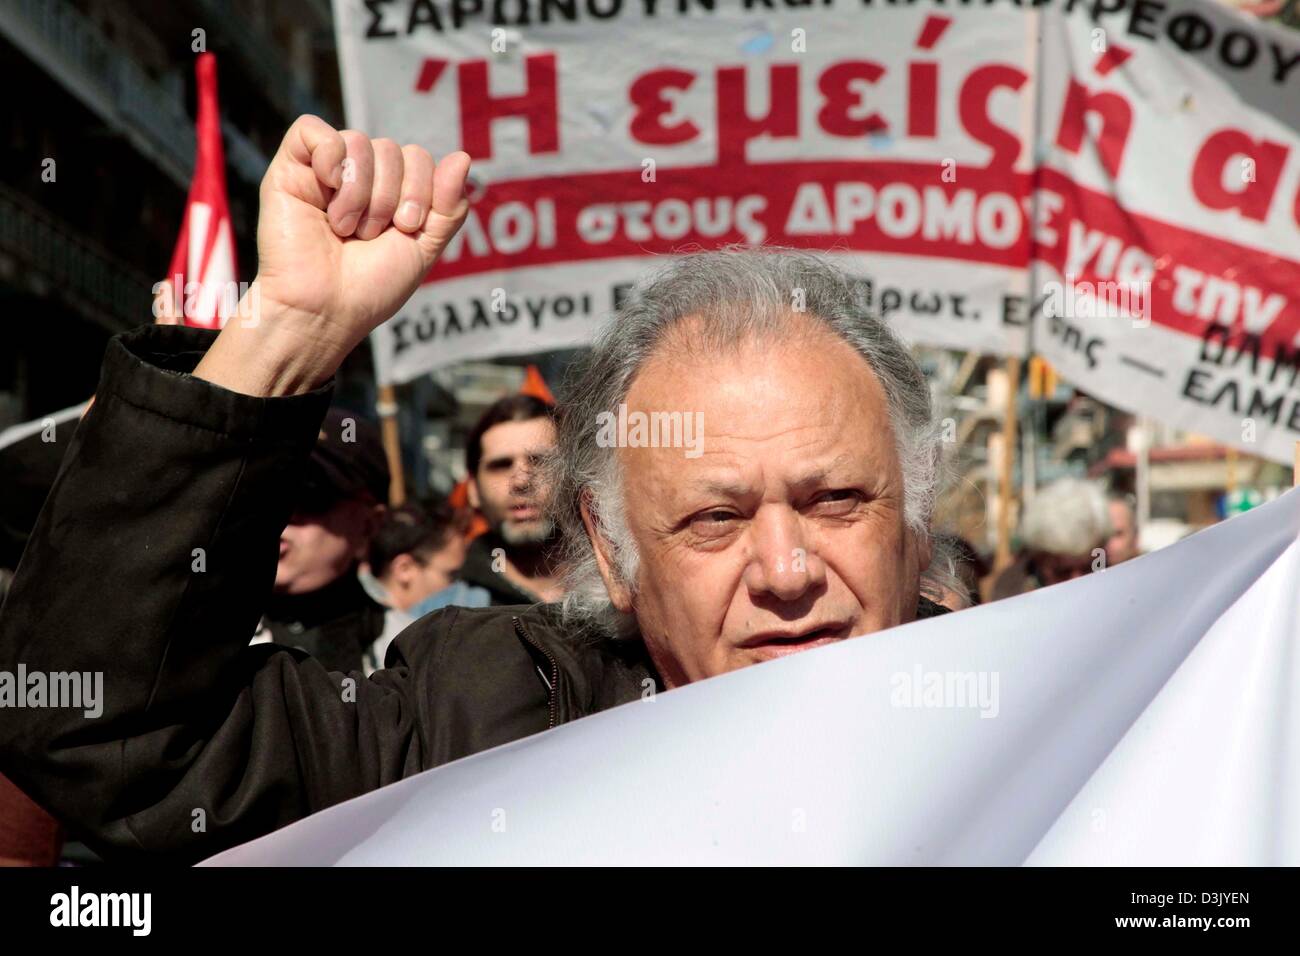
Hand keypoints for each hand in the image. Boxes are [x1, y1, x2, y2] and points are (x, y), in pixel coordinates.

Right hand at [196, 115, 469, 395]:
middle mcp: (358, 176)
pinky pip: (312, 129)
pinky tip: (328, 186)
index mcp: (389, 191)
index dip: (420, 190)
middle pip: (391, 148)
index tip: (406, 228)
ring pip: (358, 142)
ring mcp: (324, 171)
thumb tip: (463, 157)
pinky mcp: (289, 168)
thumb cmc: (371, 287)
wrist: (325, 309)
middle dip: (390, 196)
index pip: (417, 157)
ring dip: (360, 193)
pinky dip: (329, 154)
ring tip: (346, 229)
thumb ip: (449, 206)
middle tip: (372, 234)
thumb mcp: (424, 247)